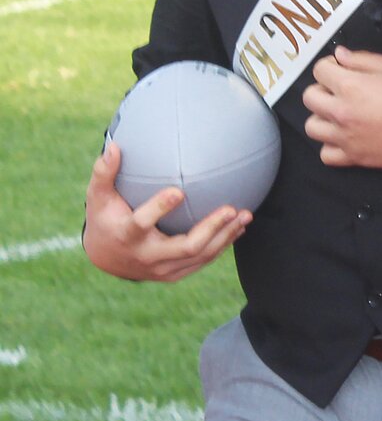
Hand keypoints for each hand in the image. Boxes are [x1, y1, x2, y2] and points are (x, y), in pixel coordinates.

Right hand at [83, 141, 248, 281]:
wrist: (107, 259)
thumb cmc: (105, 219)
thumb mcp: (98, 197)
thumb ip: (104, 173)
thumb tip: (114, 146)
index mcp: (127, 235)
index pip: (141, 223)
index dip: (159, 209)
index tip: (178, 191)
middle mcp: (146, 256)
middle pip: (185, 247)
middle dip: (210, 228)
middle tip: (231, 208)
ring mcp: (162, 269)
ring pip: (200, 256)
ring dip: (225, 236)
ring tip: (245, 215)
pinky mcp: (174, 274)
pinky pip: (202, 261)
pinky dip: (222, 245)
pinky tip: (238, 228)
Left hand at [304, 47, 381, 167]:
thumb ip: (360, 59)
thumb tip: (339, 55)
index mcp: (349, 86)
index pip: (319, 70)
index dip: (331, 66)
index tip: (343, 70)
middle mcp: (340, 112)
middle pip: (309, 97)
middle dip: (322, 90)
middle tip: (340, 92)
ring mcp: (344, 137)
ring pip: (312, 127)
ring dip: (323, 118)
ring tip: (339, 116)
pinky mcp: (353, 157)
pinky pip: (326, 154)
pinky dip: (331, 146)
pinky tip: (344, 137)